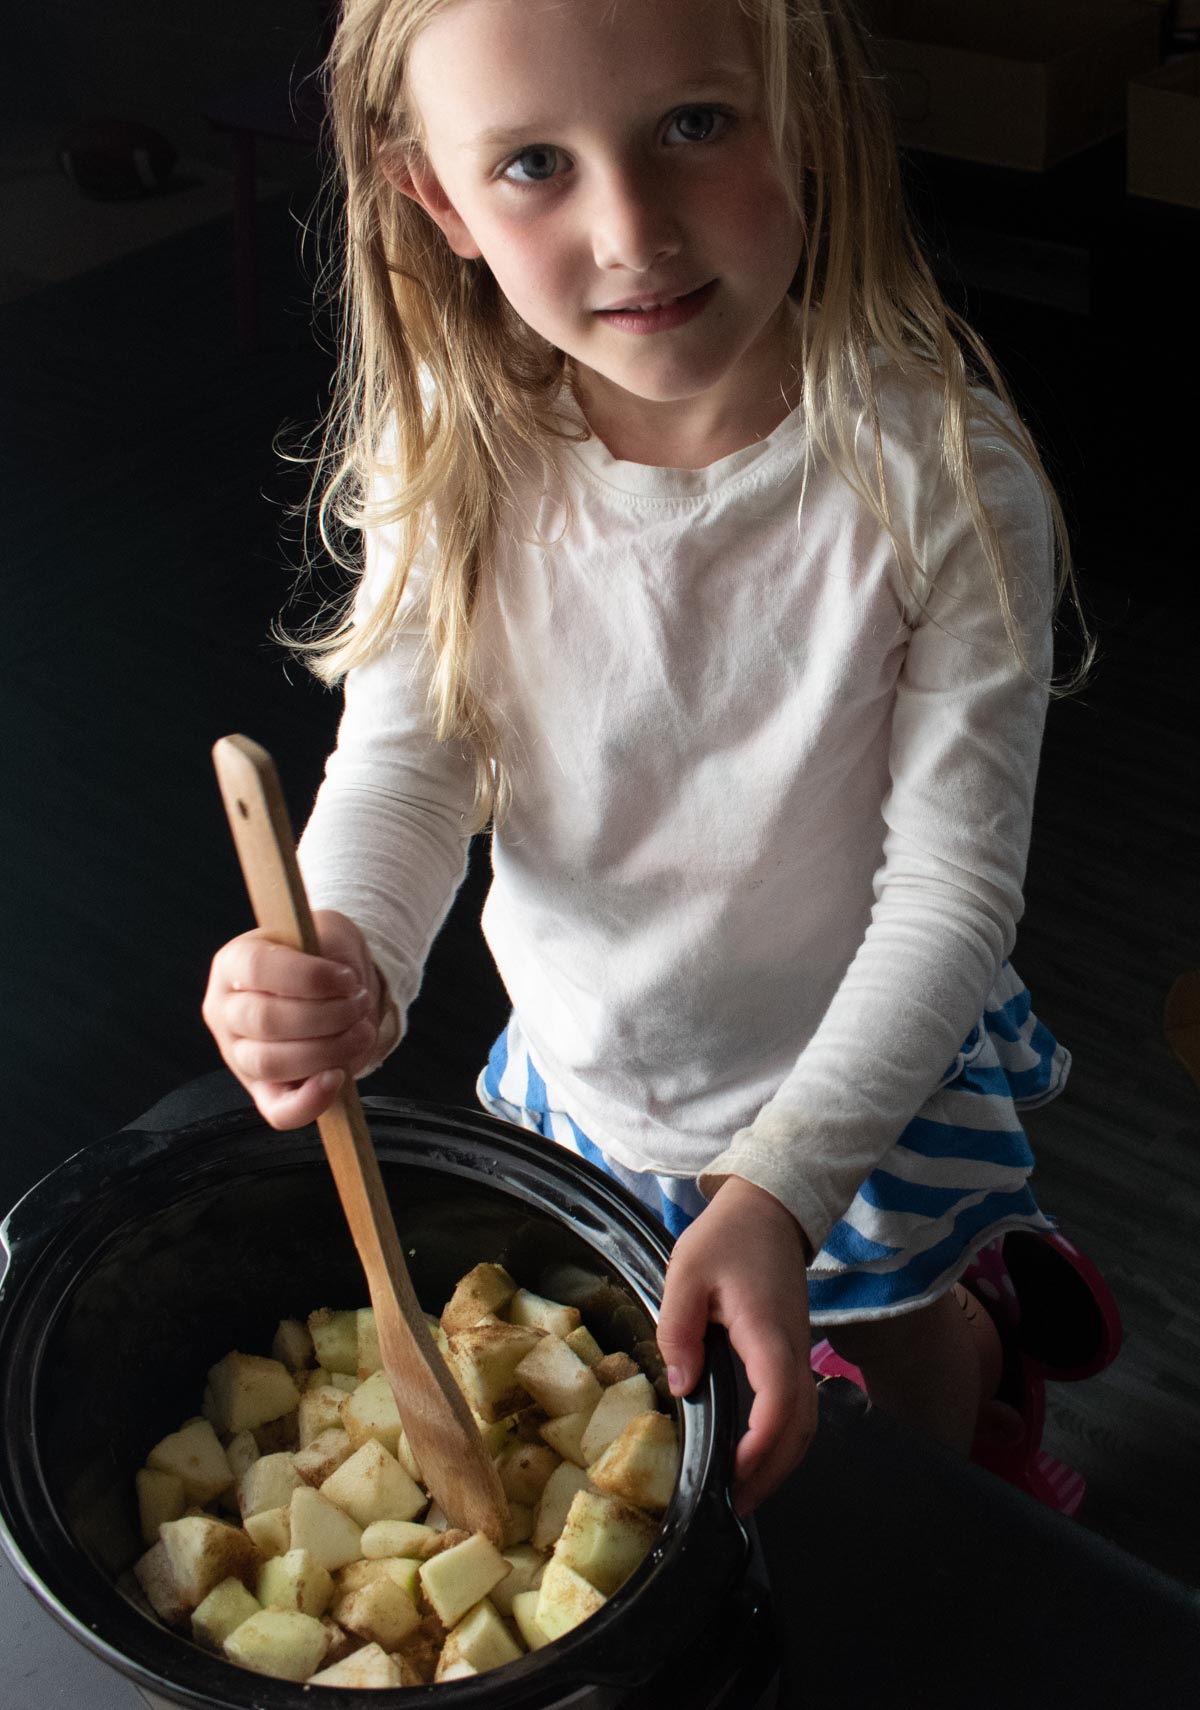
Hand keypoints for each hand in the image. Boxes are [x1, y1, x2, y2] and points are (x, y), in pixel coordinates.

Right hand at [202, 910, 385, 1128]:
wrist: (332, 983)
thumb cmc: (323, 957)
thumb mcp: (328, 933)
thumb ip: (331, 952)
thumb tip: (340, 989)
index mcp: (233, 963)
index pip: (258, 969)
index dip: (310, 978)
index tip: (348, 979)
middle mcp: (226, 1010)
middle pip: (266, 1020)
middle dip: (329, 1015)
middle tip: (360, 1003)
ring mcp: (238, 1054)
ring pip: (272, 1063)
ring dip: (330, 1049)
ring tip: (362, 1031)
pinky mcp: (262, 1089)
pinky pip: (278, 1111)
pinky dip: (310, 1102)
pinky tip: (336, 1078)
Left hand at [655, 1175, 816, 1513]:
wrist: (770, 1209)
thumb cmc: (728, 1237)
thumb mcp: (687, 1274)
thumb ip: (679, 1330)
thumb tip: (681, 1387)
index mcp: (768, 1334)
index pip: (779, 1404)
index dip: (761, 1449)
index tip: (732, 1478)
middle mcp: (794, 1351)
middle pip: (800, 1428)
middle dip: (772, 1474)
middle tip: (733, 1505)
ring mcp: (799, 1352)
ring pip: (805, 1422)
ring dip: (780, 1462)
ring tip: (742, 1492)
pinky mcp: (794, 1351)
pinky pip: (797, 1406)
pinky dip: (782, 1439)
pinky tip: (754, 1453)